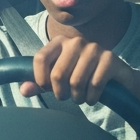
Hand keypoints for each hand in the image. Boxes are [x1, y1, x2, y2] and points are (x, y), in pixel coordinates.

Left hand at [20, 36, 134, 105]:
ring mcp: (94, 48)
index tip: (48, 89)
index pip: (40, 59)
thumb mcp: (57, 79)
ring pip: (76, 82)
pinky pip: (94, 85)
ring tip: (80, 97)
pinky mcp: (110, 58)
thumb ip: (39, 83)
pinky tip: (92, 98)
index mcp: (59, 42)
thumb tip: (23, 90)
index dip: (41, 79)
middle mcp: (76, 41)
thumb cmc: (81, 77)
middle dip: (61, 93)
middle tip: (67, 96)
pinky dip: (91, 98)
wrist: (116, 78)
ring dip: (77, 97)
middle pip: (58, 75)